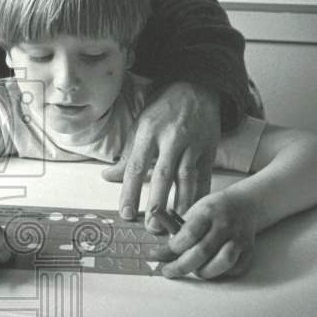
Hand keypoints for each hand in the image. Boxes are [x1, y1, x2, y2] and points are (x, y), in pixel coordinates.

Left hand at [101, 81, 220, 232]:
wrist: (196, 88)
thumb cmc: (162, 111)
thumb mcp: (140, 127)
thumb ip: (126, 156)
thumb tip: (107, 177)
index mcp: (149, 132)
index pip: (136, 166)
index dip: (130, 192)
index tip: (126, 213)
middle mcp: (172, 138)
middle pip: (163, 175)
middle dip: (157, 203)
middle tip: (151, 226)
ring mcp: (193, 144)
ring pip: (187, 179)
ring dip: (180, 205)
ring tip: (174, 228)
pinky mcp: (209, 150)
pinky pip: (204, 178)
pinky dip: (199, 197)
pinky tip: (194, 214)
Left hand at [157, 189, 255, 278]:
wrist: (244, 204)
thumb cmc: (212, 211)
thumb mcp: (194, 213)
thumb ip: (178, 233)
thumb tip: (159, 255)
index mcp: (208, 212)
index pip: (190, 233)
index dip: (175, 247)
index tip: (165, 252)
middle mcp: (225, 224)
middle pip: (203, 251)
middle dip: (182, 266)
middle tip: (168, 271)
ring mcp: (240, 238)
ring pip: (223, 262)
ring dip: (205, 272)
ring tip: (195, 271)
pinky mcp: (249, 250)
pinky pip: (236, 269)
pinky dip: (222, 274)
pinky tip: (212, 269)